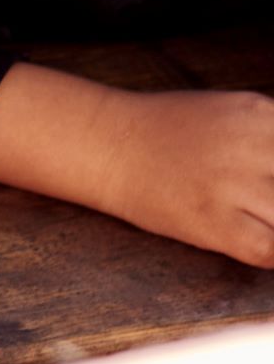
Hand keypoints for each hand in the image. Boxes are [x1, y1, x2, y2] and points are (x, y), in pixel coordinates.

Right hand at [109, 88, 273, 266]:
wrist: (106, 143)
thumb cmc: (166, 131)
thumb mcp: (230, 113)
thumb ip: (269, 136)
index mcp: (257, 112)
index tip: (268, 179)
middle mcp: (249, 145)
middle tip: (258, 199)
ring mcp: (231, 183)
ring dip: (271, 220)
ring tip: (247, 214)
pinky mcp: (216, 222)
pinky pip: (270, 251)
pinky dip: (268, 250)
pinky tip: (247, 234)